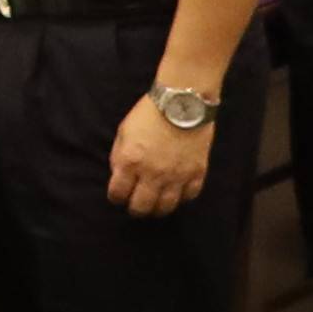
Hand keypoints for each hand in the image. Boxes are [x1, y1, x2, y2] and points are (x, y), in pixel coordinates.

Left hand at [106, 99, 215, 216]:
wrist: (182, 102)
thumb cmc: (149, 114)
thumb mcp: (124, 132)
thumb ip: (119, 157)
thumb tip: (119, 177)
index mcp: (130, 162)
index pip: (118, 194)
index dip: (116, 197)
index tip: (118, 196)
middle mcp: (152, 174)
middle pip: (141, 207)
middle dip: (135, 209)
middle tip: (136, 205)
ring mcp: (176, 176)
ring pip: (166, 208)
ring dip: (158, 208)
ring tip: (155, 204)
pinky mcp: (196, 173)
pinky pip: (189, 196)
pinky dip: (181, 197)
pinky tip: (176, 193)